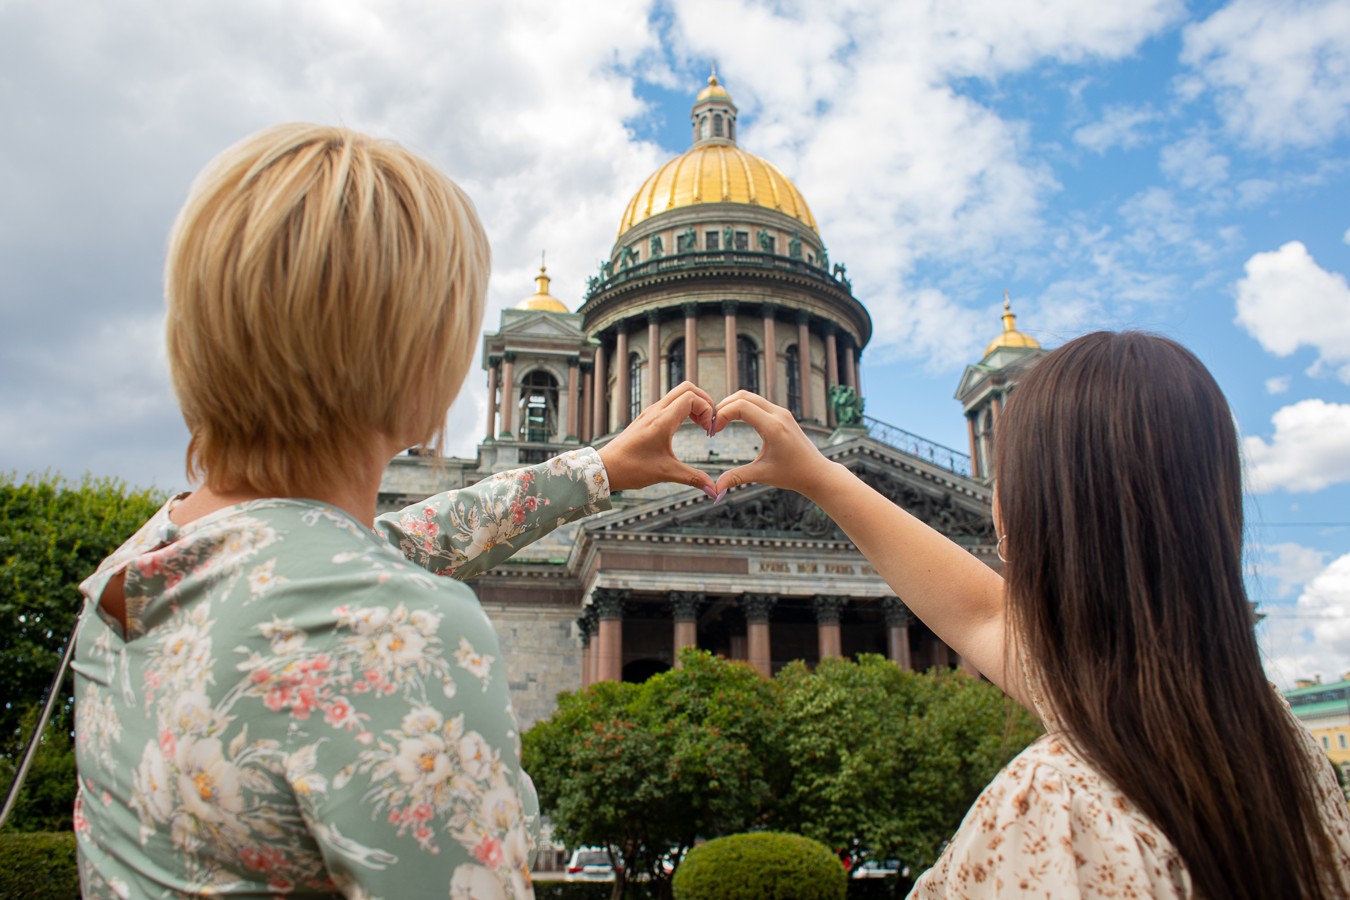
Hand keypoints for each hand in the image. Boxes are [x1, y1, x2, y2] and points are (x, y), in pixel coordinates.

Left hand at [598, 382, 716, 493]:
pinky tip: (684, 427)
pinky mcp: (646, 418)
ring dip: (692, 404)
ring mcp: (650, 412)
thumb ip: (693, 478)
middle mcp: (656, 411)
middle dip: (703, 400)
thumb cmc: (631, 468)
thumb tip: (713, 490)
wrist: (605, 468)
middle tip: (707, 421)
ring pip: (676, 394)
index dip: (706, 409)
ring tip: (698, 425)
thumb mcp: (666, 473)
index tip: (708, 429)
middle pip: (686, 388)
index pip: (691, 397)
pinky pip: (668, 403)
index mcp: (662, 420)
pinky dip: (681, 409)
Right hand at [711, 391, 840, 497]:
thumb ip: (737, 477)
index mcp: (773, 427)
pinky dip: (742, 408)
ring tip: (720, 423)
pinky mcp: (782, 415)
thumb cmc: (793, 475)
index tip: (712, 432)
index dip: (721, 415)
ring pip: (750, 397)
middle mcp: (778, 414)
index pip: (740, 407)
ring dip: (732, 406)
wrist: (817, 473)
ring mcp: (781, 413)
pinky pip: (758, 403)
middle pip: (743, 396)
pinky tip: (734, 421)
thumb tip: (715, 489)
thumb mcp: (762, 475)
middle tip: (711, 425)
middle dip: (723, 407)